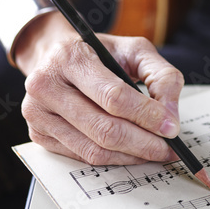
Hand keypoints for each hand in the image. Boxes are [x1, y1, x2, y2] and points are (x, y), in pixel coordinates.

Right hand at [15, 13, 183, 164]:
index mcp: (70, 57)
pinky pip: (82, 156)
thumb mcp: (133, 49)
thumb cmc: (96, 52)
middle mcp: (47, 85)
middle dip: (143, 143)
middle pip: (104, 128)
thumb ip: (160, 75)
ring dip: (131, 155)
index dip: (146, 115)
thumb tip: (170, 115)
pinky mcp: (38, 133)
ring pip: (93, 149)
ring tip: (154, 152)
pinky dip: (112, 159)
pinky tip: (130, 152)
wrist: (54, 54)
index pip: (113, 96)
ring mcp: (38, 112)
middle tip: (168, 148)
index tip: (171, 127)